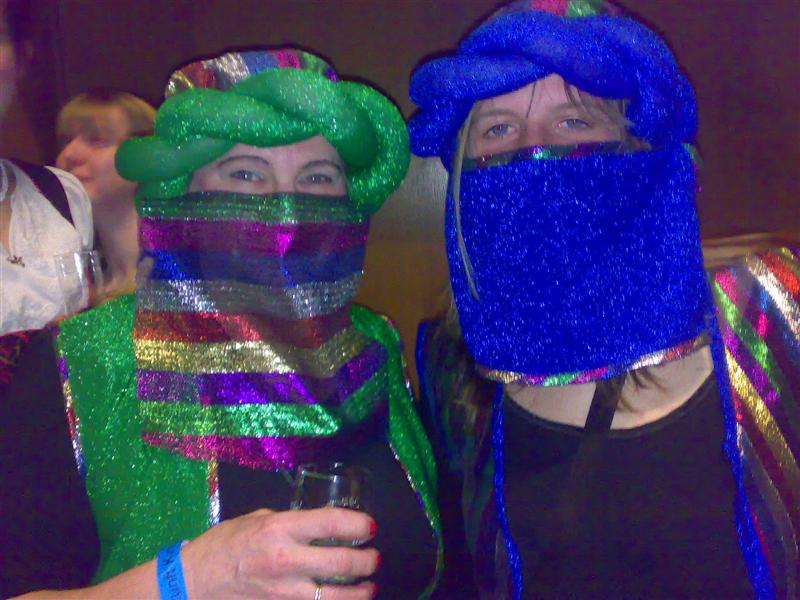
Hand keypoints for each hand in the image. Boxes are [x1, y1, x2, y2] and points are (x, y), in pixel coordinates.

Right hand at [181, 507, 378, 598]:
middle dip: (367, 560)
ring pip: (335, 596)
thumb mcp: (258, 519)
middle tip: (375, 557)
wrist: (195, 580)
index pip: (331, 523)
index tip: (370, 526)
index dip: (358, 523)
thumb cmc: (225, 542)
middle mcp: (286, 560)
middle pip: (341, 562)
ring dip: (360, 592)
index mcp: (280, 529)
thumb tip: (317, 525)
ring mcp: (285, 591)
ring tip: (370, 586)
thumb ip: (290, 522)